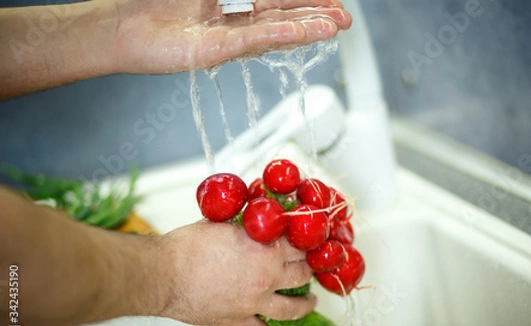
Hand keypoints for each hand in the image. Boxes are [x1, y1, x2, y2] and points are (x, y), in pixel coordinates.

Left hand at [106, 0, 352, 72]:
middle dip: (316, 16)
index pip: (279, 0)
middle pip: (284, 15)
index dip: (307, 1)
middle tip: (345, 19)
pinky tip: (302, 33)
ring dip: (306, 28)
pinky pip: (252, 40)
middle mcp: (235, 19)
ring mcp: (227, 36)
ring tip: (335, 27)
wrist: (121, 24)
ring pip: (274, 29)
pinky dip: (278, 36)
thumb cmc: (153, 0)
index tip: (332, 2)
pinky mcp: (214, 50)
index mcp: (233, 0)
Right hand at [160, 221, 315, 325]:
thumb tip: (248, 218)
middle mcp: (267, 277)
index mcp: (266, 250)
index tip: (305, 242)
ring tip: (312, 302)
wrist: (165, 274)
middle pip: (301, 274)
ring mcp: (255, 302)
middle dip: (307, 269)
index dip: (303, 242)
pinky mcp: (237, 320)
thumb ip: (242, 224)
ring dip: (305, 304)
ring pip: (291, 308)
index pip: (297, 245)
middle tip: (308, 267)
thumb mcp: (222, 223)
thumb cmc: (188, 246)